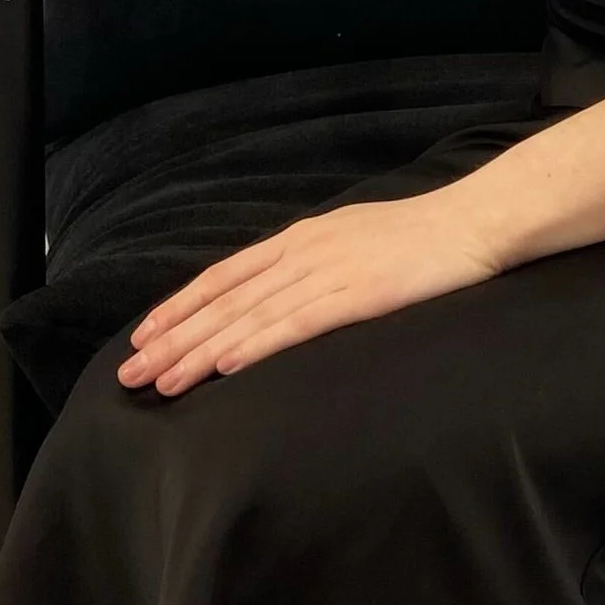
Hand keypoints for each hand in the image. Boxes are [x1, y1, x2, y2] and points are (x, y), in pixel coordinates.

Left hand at [116, 189, 505, 394]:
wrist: (474, 222)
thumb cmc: (421, 236)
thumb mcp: (354, 238)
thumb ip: (315, 261)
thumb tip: (281, 287)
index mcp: (302, 237)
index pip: (225, 276)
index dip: (180, 306)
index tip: (144, 335)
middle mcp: (305, 252)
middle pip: (225, 301)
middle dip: (173, 338)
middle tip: (130, 374)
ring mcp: (330, 272)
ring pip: (249, 317)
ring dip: (199, 352)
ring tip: (162, 382)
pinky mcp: (359, 295)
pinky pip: (296, 324)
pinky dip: (255, 345)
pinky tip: (224, 365)